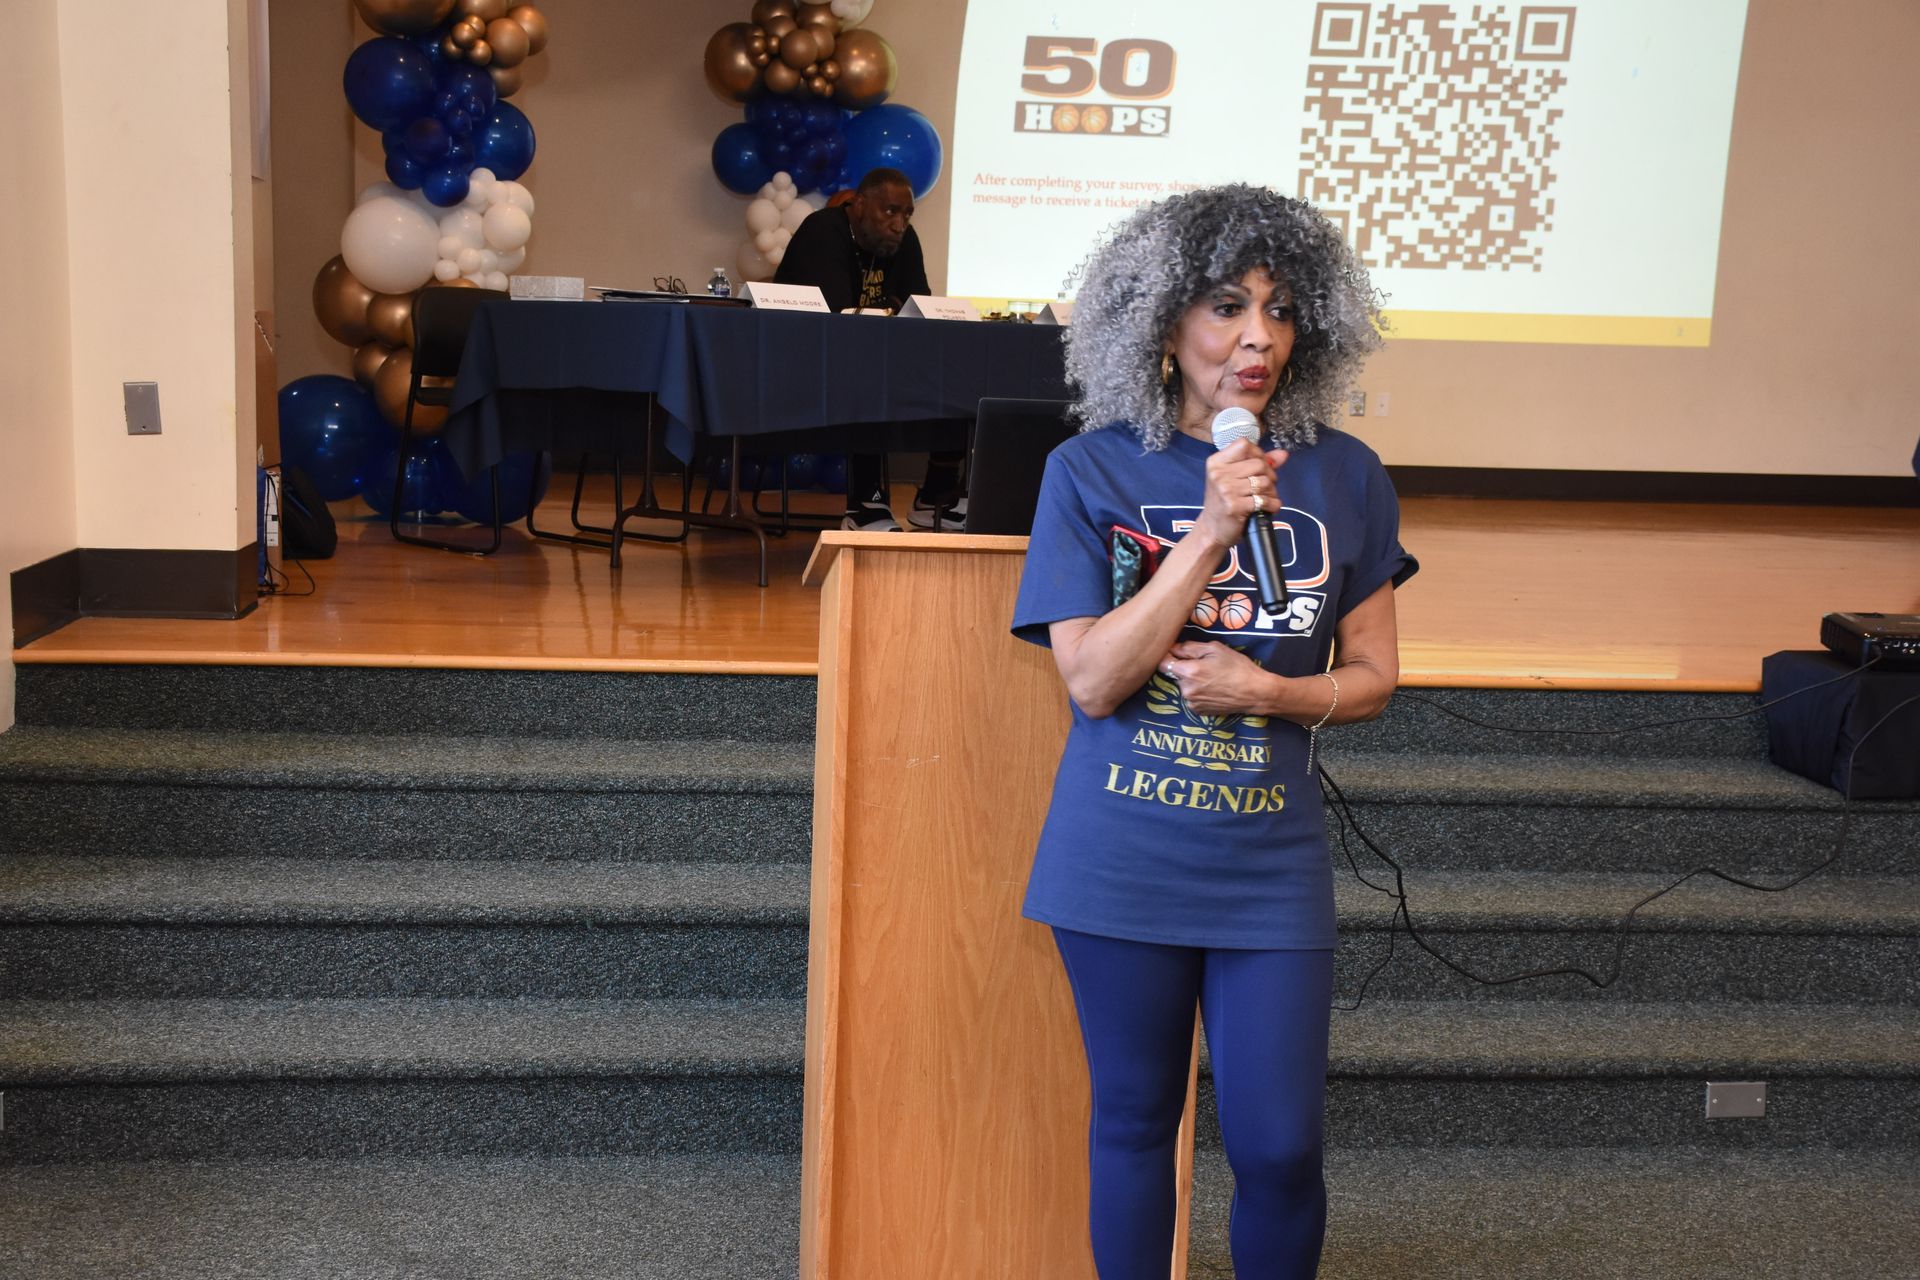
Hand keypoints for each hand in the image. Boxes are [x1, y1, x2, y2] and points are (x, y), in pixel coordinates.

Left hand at [1158, 639, 1274, 715]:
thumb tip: (1173, 648)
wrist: (1255, 692)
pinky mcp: (1198, 711)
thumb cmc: (1237, 667)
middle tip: (1203, 665)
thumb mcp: (1215, 649)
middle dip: (1184, 668)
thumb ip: (1190, 648)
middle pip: (1174, 675)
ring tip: (1211, 678)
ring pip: (1183, 686)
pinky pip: (1191, 697)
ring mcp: (1191, 703)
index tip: (1177, 653)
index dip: (1168, 656)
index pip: (1163, 663)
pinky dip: (1197, 692)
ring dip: (1191, 681)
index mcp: (1188, 672)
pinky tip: (1213, 689)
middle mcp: (1186, 690)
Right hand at [1196, 440, 1290, 549]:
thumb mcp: (1234, 478)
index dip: (1258, 453)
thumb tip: (1282, 454)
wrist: (1211, 529)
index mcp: (1216, 462)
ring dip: (1271, 492)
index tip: (1260, 465)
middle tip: (1265, 486)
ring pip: (1264, 481)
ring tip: (1265, 498)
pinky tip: (1267, 507)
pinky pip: (1264, 499)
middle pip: (1258, 463)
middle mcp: (1219, 474)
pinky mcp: (1234, 506)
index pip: (1244, 445)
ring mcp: (1226, 490)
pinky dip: (1271, 504)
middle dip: (1269, 475)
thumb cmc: (1224, 502)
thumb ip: (1258, 463)